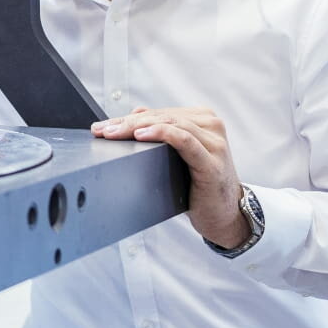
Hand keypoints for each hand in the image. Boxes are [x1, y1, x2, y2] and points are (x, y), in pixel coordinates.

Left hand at [92, 106, 248, 247]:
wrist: (225, 215)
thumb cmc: (200, 186)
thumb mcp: (180, 155)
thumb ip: (164, 132)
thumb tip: (136, 112)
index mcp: (203, 119)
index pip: (159, 113)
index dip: (127, 118)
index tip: (101, 126)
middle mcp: (211, 125)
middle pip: (161, 117)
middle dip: (127, 123)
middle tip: (102, 130)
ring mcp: (214, 143)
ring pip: (170, 125)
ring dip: (137, 128)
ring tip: (114, 133)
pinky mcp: (212, 162)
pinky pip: (185, 141)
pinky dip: (161, 134)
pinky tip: (142, 135)